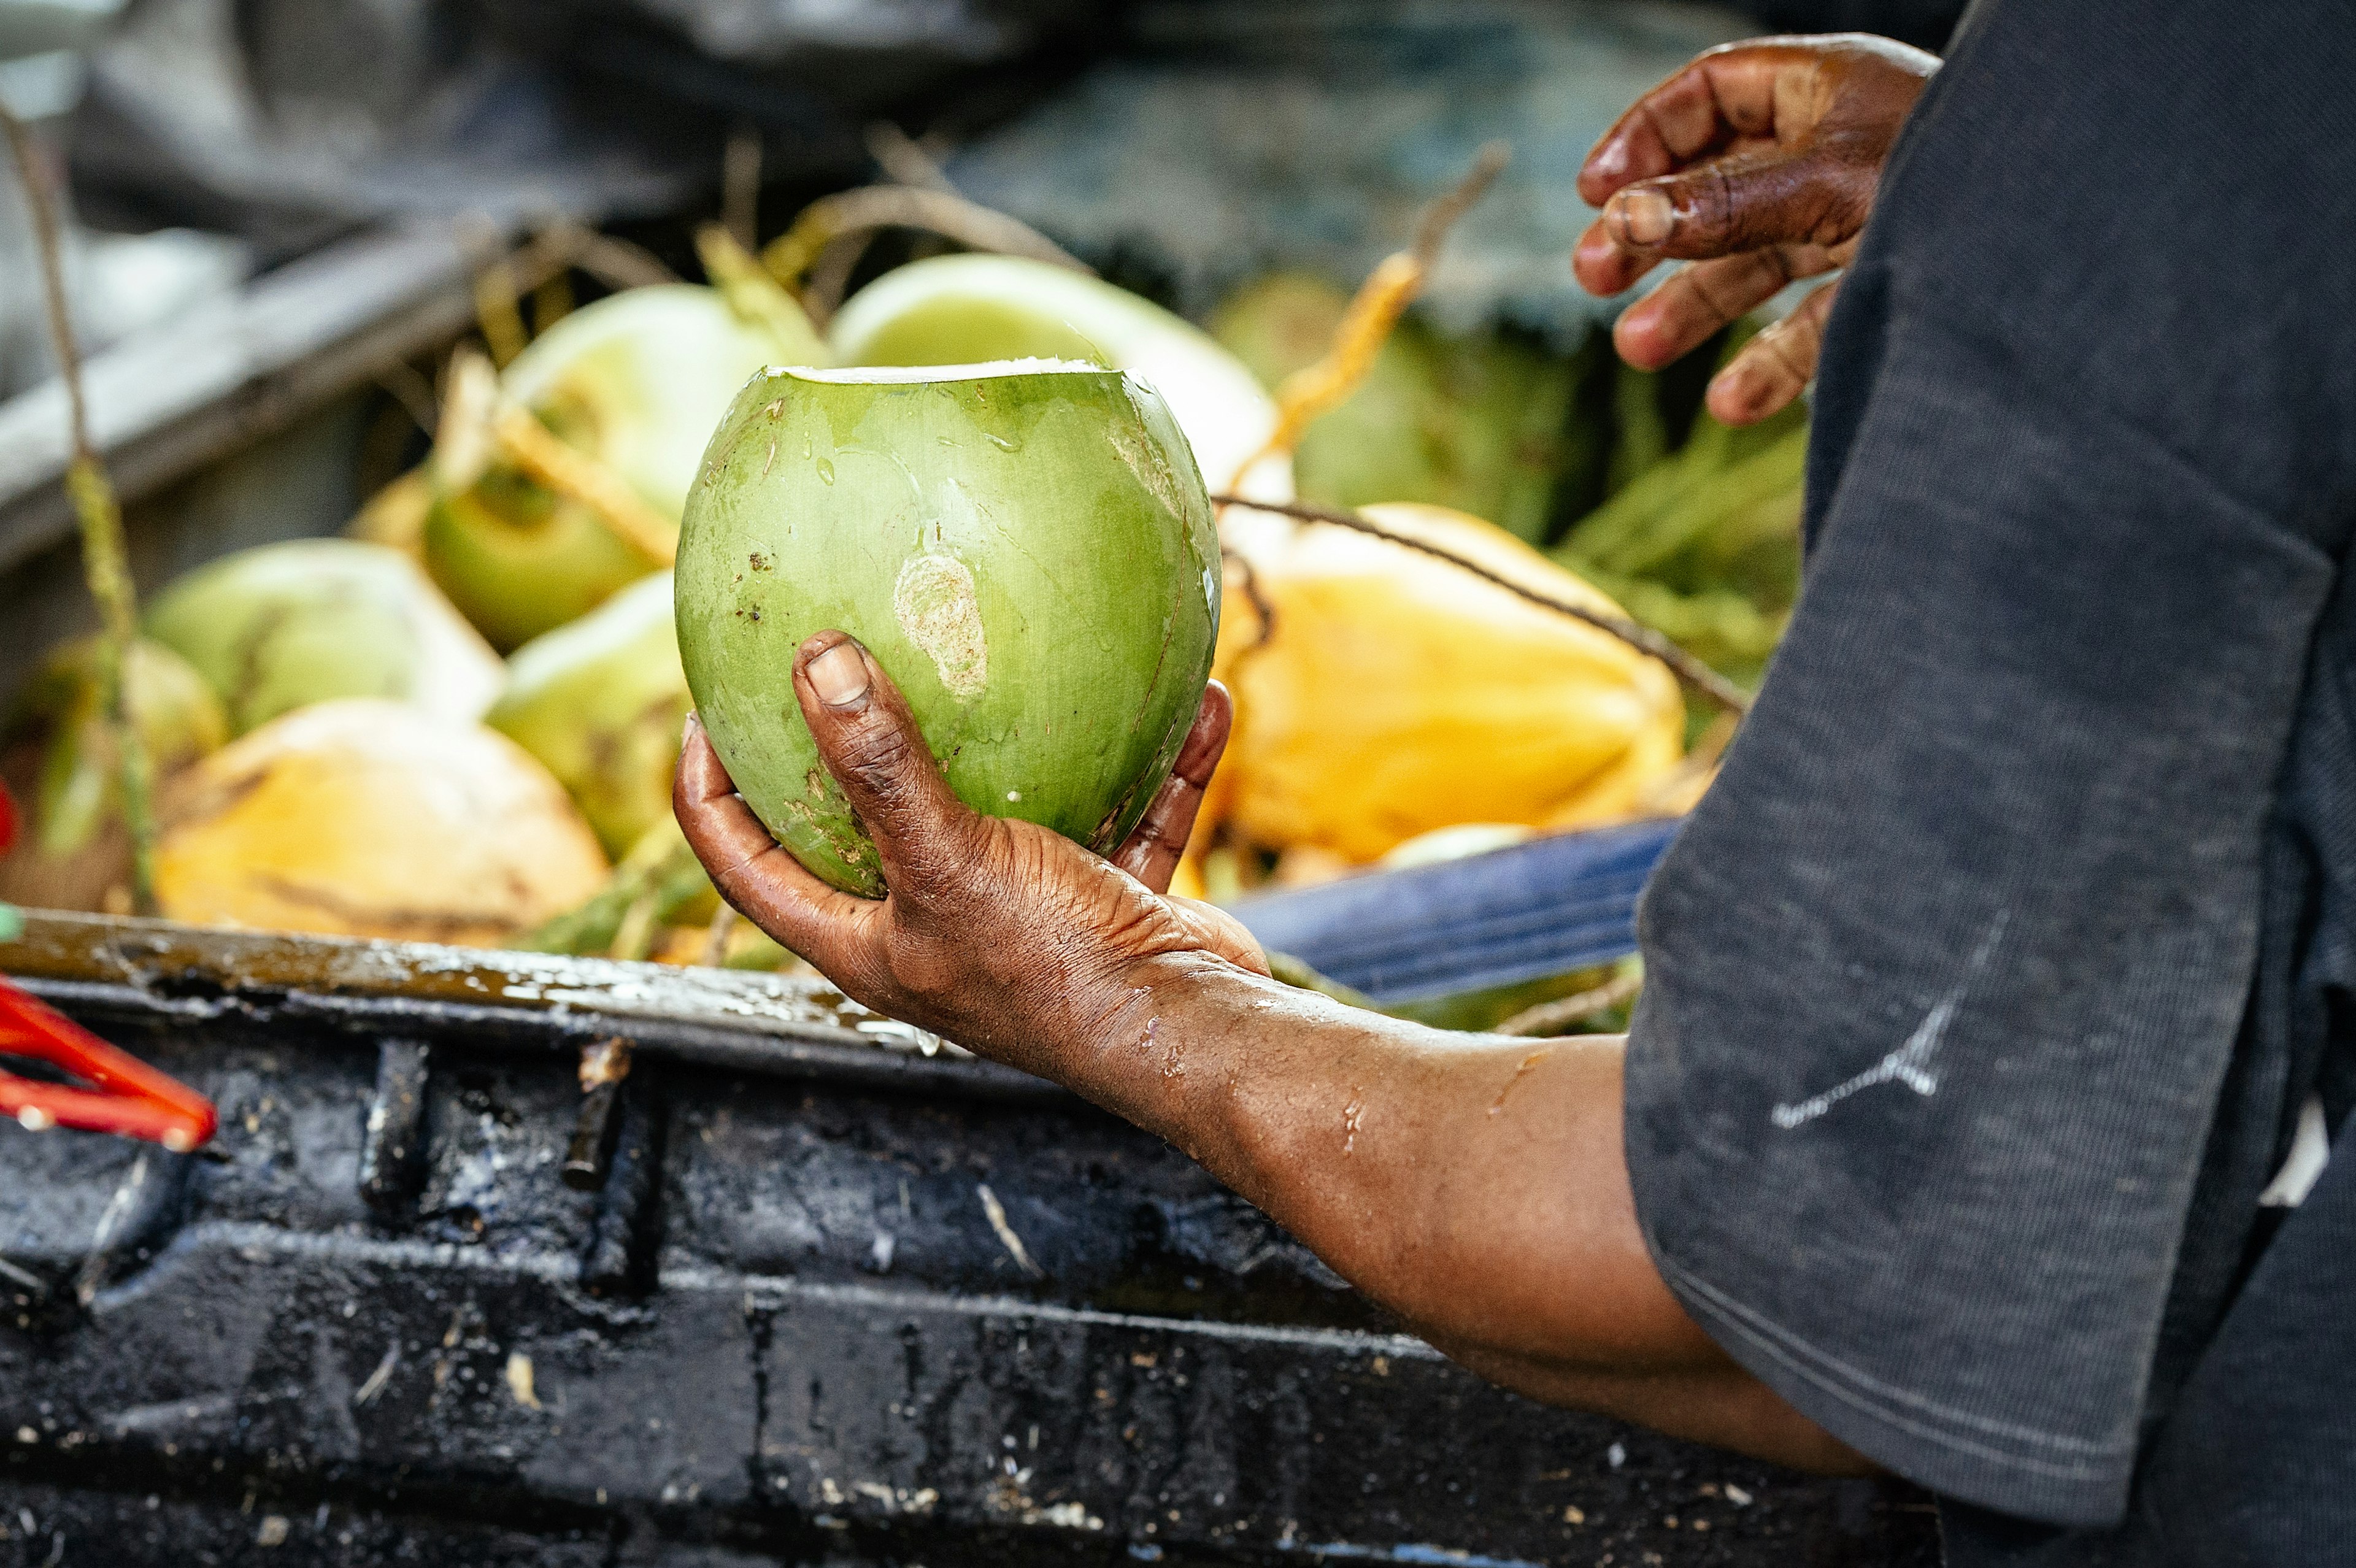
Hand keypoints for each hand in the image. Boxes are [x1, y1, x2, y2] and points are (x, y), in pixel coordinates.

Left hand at [675, 631, 1266, 1074]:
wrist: (1191, 1034)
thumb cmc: (1052, 971)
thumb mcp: (950, 861)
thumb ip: (881, 767)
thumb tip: (815, 659)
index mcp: (866, 940)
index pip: (746, 865)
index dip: (709, 793)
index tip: (705, 709)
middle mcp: (933, 927)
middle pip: (866, 826)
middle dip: (856, 743)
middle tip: (843, 650)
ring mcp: (1021, 913)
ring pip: (1009, 807)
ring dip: (1033, 739)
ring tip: (1024, 654)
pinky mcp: (1106, 901)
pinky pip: (1124, 815)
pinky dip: (1154, 768)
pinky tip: (1193, 703)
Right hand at [1573, 34, 1937, 423]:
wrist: (2084, 255)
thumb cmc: (1965, 180)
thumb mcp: (1825, 183)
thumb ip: (1723, 204)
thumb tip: (1621, 219)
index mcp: (1830, 88)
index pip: (1711, 93)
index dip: (1644, 137)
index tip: (1594, 194)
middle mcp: (1841, 151)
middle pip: (1718, 184)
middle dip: (1654, 234)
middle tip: (1590, 279)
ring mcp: (1863, 221)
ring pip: (1757, 260)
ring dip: (1693, 305)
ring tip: (1636, 349)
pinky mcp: (1890, 290)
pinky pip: (1814, 323)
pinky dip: (1770, 363)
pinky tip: (1729, 402)